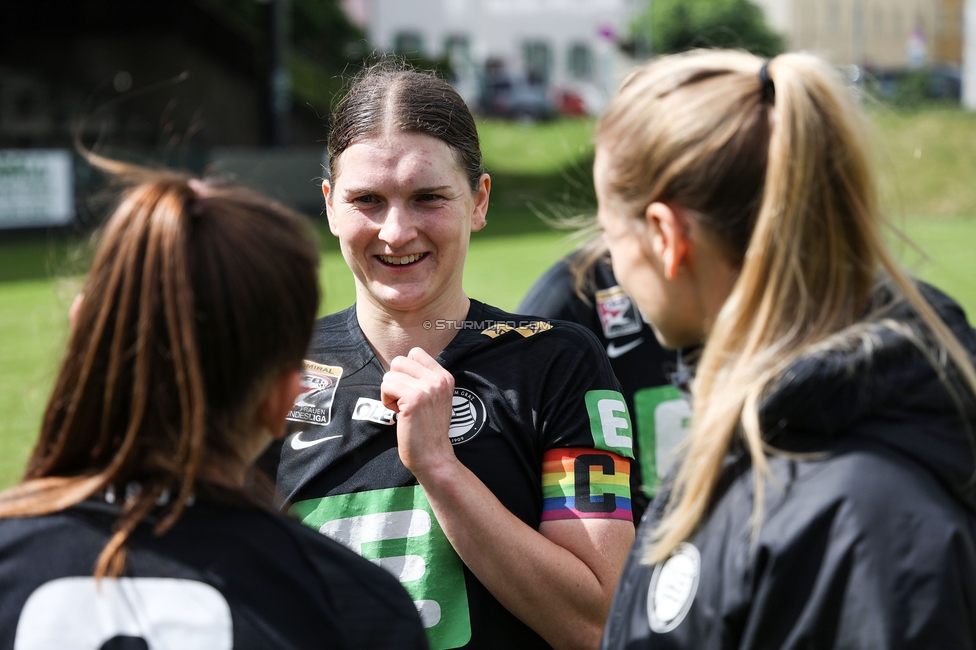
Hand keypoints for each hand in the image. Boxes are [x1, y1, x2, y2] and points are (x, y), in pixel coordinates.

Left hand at [381, 347, 456, 476]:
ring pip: (390, 374)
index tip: (410, 392)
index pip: (415, 354)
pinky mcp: (414, 398)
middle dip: (395, 380)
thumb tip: (399, 367)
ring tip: (402, 409)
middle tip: (403, 401)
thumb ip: (424, 380)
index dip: (405, 372)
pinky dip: (386, 400)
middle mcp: (439, 379)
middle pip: (400, 361)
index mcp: (445, 377)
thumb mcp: (435, 399)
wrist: (434, 457)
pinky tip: (398, 413)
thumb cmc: (428, 431)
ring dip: (390, 392)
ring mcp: (428, 387)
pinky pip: (387, 385)